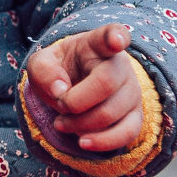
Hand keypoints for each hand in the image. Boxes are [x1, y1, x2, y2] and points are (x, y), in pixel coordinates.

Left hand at [24, 24, 145, 152]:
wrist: (73, 87)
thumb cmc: (59, 71)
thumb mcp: (41, 65)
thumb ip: (43, 71)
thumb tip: (59, 90)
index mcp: (97, 44)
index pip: (111, 35)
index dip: (115, 37)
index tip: (116, 41)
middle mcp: (121, 65)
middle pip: (105, 83)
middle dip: (74, 101)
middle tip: (60, 104)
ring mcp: (131, 91)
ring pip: (111, 113)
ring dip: (80, 124)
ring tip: (62, 123)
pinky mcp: (134, 115)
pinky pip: (127, 134)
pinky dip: (102, 142)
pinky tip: (83, 142)